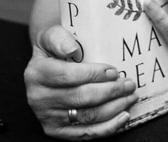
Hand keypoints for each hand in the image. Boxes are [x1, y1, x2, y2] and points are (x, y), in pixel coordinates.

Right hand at [23, 24, 138, 137]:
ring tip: (130, 97)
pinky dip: (107, 127)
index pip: (69, 76)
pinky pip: (85, 134)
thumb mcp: (52, 35)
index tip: (114, 71)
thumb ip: (59, 38)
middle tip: (129, 84)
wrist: (45, 66)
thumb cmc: (54, 48)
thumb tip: (71, 49)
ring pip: (87, 116)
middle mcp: (38, 98)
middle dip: (111, 91)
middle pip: (82, 98)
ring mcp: (47, 117)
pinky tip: (122, 116)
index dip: (94, 74)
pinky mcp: (56, 131)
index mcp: (37, 73)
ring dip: (114, 108)